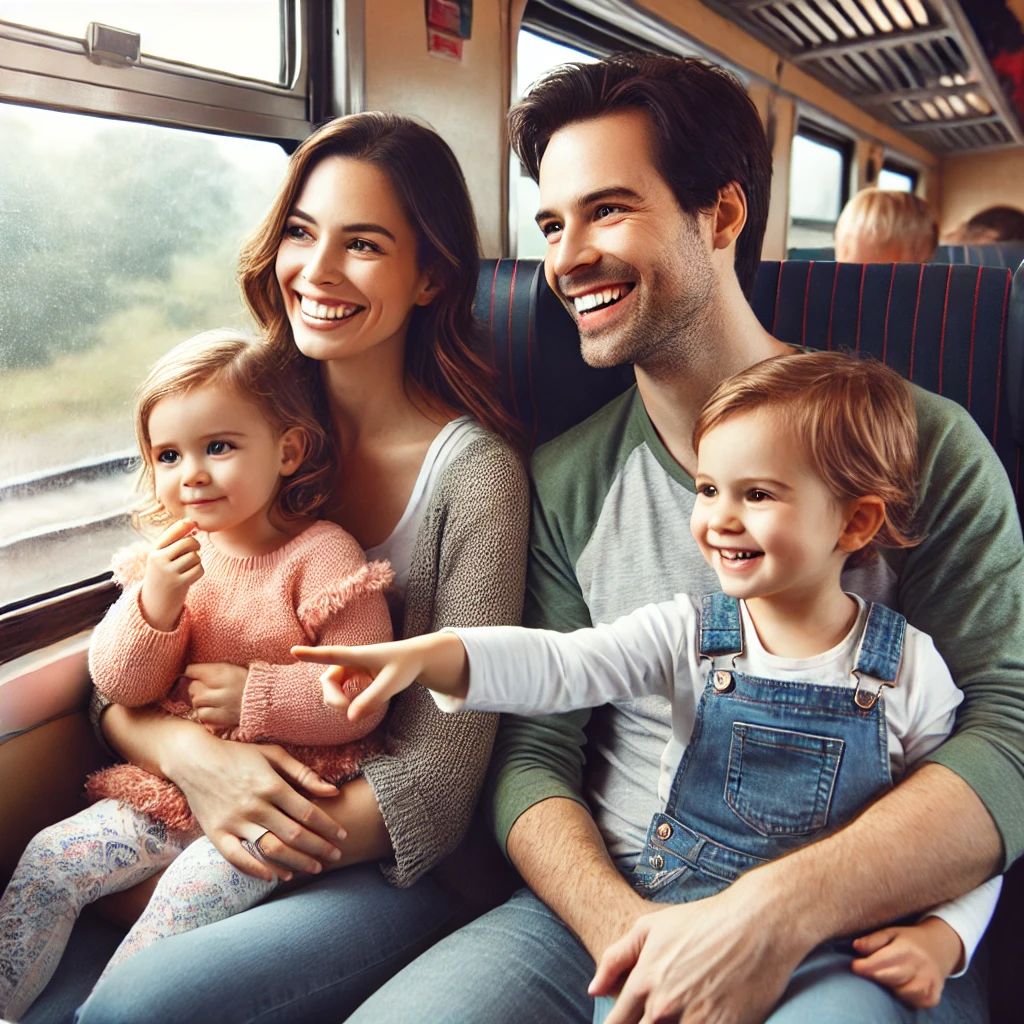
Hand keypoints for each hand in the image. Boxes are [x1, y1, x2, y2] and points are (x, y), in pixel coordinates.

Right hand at [140, 519, 202, 630]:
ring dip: (197, 560)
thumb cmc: (164, 572)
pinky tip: (191, 574)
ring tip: (189, 565)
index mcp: (154, 550)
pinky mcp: (178, 583)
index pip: (173, 532)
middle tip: (194, 550)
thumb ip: (175, 539)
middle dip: (196, 544)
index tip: (194, 524)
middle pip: (188, 543)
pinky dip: (199, 571)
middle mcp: (159, 559)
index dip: (186, 525)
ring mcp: (168, 572)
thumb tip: (193, 523)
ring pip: (195, 556)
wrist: (156, 600)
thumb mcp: (163, 555)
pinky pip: (198, 569)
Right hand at [168, 729, 347, 881]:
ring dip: (296, 862)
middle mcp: (254, 805)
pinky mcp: (216, 833)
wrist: (193, 759)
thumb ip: (304, 774)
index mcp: (271, 784)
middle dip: (319, 848)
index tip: (343, 836)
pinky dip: (257, 870)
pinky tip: (275, 877)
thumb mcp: (273, 755)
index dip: (328, 827)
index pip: (308, 812)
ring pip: (271, 849)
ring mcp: (234, 821)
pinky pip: (238, 858)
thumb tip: (333, 791)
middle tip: (336, 857)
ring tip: (314, 869)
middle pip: (294, 834)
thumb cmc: (238, 754)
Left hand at [186, 661, 247, 728]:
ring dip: (200, 702)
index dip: (191, 673)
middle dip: (196, 689)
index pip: (192, 670)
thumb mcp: (232, 669)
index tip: (194, 675)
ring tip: (211, 700)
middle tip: (206, 689)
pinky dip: (204, 713)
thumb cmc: (247, 682)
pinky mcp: (224, 718)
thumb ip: (212, 671)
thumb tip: (188, 674)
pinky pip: (203, 716)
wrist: (268, 699)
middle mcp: (222, 687)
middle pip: (193, 688)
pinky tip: (213, 710)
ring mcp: (223, 704)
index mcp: (224, 671)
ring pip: (197, 703)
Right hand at [292, 632, 468, 720]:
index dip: (313, 654)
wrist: (415, 658)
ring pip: (331, 686)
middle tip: (346, 711)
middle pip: (328, 680)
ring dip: (337, 700)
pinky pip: (339, 689)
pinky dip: (343, 699)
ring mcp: (350, 667)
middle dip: (332, 698)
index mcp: (359, 655)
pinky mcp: (353, 674)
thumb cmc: (405, 666)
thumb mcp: (393, 683)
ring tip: (354, 709)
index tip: (294, 650)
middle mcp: (351, 659)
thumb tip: (350, 718)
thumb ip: (373, 699)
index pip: (332, 654)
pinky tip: (355, 704)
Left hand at [590, 872, 807, 1023]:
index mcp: (644, 981)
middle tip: (657, 1017)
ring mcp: (695, 1019)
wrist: (757, 923)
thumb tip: (594, 990)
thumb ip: (615, 958)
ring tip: (678, 1016)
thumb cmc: (702, 921)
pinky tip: (699, 1020)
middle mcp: (664, 1005)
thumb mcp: (651, 926)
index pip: (617, 1023)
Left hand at [850, 918, 962, 1008]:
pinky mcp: (933, 997)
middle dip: (874, 976)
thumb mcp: (891, 932)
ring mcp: (929, 984)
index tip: (854, 966)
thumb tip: (856, 947)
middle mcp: (920, 967)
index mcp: (907, 949)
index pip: (882, 961)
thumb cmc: (908, 940)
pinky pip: (913, 1003)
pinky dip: (904, 998)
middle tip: (866, 972)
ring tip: (886, 977)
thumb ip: (873, 940)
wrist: (939, 949)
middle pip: (890, 978)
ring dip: (890, 988)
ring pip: (902, 994)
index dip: (865, 966)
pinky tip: (900, 987)